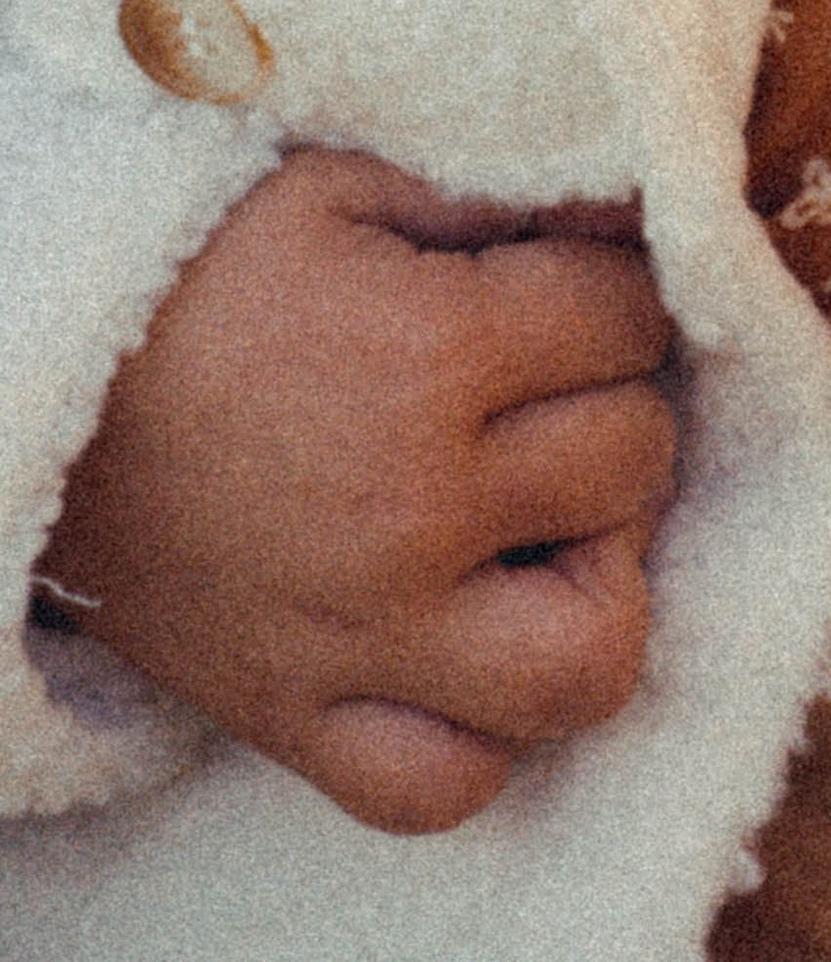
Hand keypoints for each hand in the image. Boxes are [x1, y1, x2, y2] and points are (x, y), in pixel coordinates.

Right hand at [39, 143, 677, 832]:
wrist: (44, 391)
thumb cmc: (205, 275)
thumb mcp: (343, 182)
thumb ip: (494, 191)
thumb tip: (629, 210)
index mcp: (428, 355)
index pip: (632, 319)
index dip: (615, 290)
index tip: (568, 288)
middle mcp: (412, 510)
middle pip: (633, 462)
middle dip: (617, 405)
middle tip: (560, 389)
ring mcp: (362, 635)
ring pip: (586, 661)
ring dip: (596, 584)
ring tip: (549, 528)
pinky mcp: (300, 721)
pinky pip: (447, 786)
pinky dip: (481, 734)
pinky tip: (471, 644)